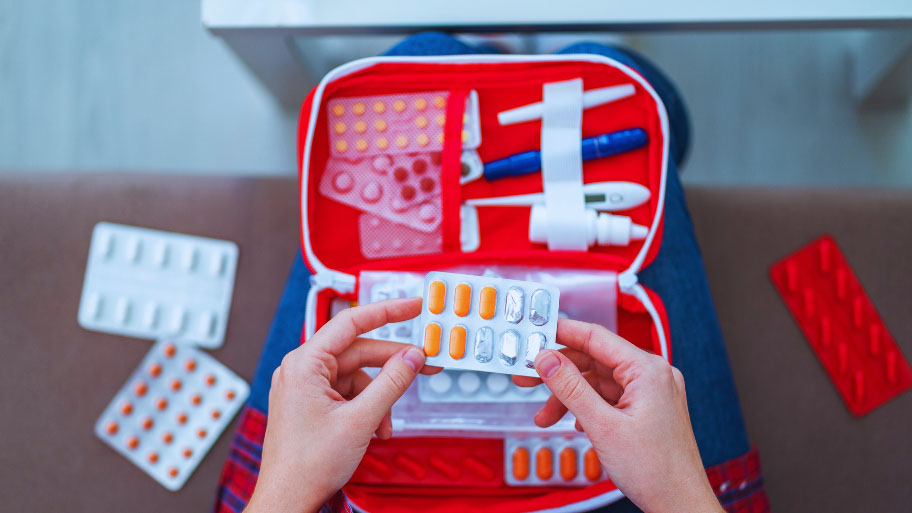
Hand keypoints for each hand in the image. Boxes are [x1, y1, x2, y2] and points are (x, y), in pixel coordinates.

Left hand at [246, 297, 436, 512]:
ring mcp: (304, 387)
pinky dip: (366, 408)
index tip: (413, 306)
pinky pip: (347, 393)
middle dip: (391, 366)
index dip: (387, 311)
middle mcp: (301, 369)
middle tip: (424, 365)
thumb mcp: (361, 419)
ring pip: (356, 376)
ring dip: (379, 398)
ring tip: (385, 425)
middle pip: (358, 352)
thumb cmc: (307, 465)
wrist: (287, 499)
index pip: (351, 322)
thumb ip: (392, 382)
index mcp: (304, 363)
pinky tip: (374, 429)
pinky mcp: (310, 403)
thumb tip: (413, 356)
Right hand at [514, 319, 722, 512]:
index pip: (595, 337)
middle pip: (594, 359)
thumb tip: (546, 359)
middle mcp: (653, 375)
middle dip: (558, 373)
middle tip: (527, 378)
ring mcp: (651, 392)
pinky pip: (609, 397)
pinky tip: (575, 423)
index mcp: (648, 370)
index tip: (535, 332)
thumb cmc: (656, 471)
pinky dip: (588, 407)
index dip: (561, 333)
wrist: (680, 505)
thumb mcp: (603, 426)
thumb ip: (570, 388)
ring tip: (546, 417)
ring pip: (598, 382)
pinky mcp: (647, 409)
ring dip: (570, 397)